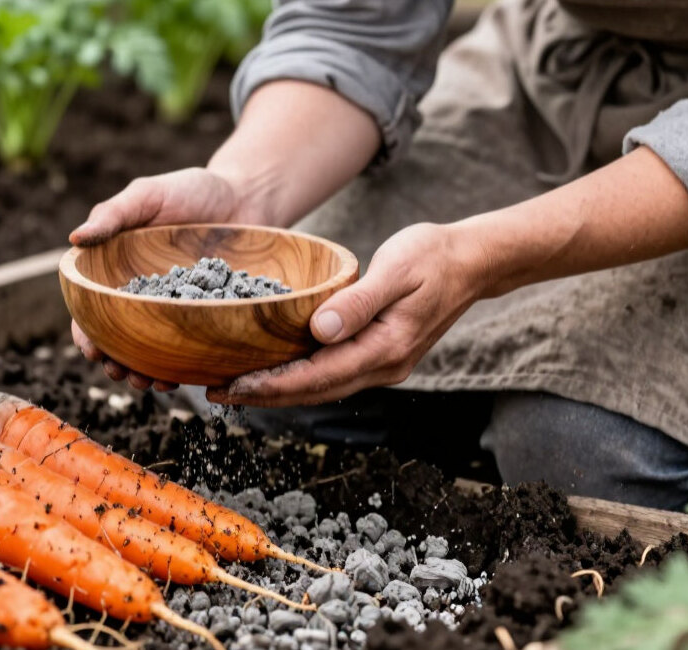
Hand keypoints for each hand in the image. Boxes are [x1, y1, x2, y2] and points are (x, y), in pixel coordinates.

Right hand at [70, 167, 265, 390]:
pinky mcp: (205, 317)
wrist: (247, 197)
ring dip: (146, 373)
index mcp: (117, 272)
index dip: (86, 332)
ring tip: (153, 383)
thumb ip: (113, 214)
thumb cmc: (192, 190)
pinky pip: (190, 347)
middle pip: (118, 340)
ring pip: (151, 351)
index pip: (91, 309)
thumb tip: (74, 239)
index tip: (92, 349)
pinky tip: (184, 376)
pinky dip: (183, 365)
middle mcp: (141, 297)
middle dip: (115, 363)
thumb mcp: (149, 195)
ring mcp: (174, 310)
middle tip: (123, 374)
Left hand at [205, 222, 491, 406]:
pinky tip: (272, 371)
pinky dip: (298, 378)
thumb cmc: (433, 256)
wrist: (472, 262)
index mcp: (385, 348)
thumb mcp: (396, 270)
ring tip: (234, 388)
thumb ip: (358, 302)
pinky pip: (331, 375)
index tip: (231, 386)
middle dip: (263, 396)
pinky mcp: (379, 355)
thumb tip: (320, 330)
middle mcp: (384, 366)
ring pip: (321, 388)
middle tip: (215, 394)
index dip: (270, 385)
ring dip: (277, 392)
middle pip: (313, 392)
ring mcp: (383, 365)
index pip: (317, 377)